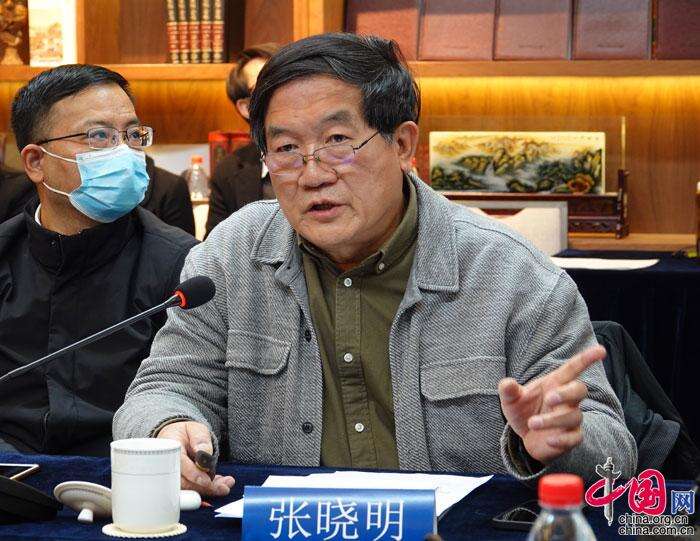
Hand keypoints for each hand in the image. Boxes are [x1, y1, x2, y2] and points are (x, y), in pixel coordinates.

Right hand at [158, 421, 234, 496]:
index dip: (193, 475)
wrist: (177, 437)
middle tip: (223, 487)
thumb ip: (200, 439)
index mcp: (170, 450)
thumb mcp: (195, 429)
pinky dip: (208, 489)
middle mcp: (169, 467)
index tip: (207, 480)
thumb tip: (204, 452)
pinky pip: (193, 490)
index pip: (180, 465)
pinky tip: (220, 486)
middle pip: (184, 483)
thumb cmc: (185, 433)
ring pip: (189, 489)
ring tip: (225, 486)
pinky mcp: (181, 483)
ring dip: (208, 490)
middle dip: (205, 487)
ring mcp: (173, 477)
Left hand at [498, 345, 605, 463]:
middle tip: (549, 398)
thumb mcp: (511, 400)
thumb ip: (509, 391)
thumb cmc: (523, 411)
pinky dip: (562, 440)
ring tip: (532, 423)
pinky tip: (549, 440)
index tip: (601, 350)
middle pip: (580, 390)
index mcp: (555, 383)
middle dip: (567, 393)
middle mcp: (566, 400)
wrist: (524, 437)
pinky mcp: (571, 437)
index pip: (573, 368)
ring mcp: (571, 418)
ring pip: (574, 416)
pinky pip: (575, 438)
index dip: (587, 359)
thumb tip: (506, 383)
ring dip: (552, 420)